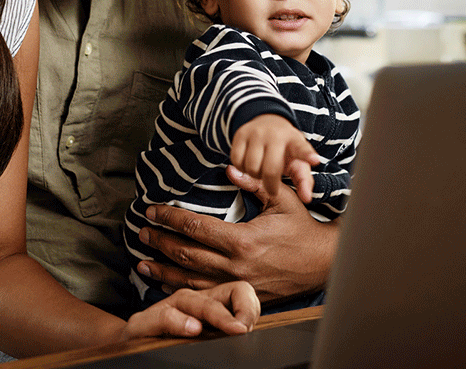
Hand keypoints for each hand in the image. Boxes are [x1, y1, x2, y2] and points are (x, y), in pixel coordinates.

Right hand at [121, 282, 258, 340]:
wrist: (130, 344)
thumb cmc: (170, 341)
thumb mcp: (204, 336)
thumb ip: (225, 330)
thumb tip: (251, 333)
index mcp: (209, 303)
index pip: (239, 291)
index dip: (249, 307)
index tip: (251, 328)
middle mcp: (190, 301)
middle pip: (221, 294)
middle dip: (240, 308)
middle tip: (245, 328)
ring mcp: (167, 309)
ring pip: (193, 300)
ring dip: (214, 314)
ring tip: (230, 328)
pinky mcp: (143, 322)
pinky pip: (162, 316)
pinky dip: (177, 322)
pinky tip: (191, 329)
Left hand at [136, 166, 335, 303]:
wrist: (323, 263)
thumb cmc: (302, 228)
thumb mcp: (281, 199)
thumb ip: (253, 183)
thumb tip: (228, 168)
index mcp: (243, 240)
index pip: (195, 227)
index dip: (170, 218)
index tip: (152, 211)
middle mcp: (235, 266)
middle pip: (186, 254)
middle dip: (160, 242)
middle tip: (141, 233)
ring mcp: (236, 285)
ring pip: (190, 280)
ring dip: (163, 271)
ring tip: (142, 262)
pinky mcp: (240, 297)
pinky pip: (204, 296)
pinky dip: (181, 290)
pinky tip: (167, 285)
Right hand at [230, 114, 320, 201]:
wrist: (268, 122)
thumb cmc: (286, 149)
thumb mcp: (298, 162)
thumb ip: (304, 181)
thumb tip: (307, 199)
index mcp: (294, 142)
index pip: (302, 149)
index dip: (308, 155)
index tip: (315, 160)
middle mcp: (276, 135)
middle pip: (270, 170)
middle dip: (270, 184)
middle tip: (271, 185)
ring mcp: (257, 133)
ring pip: (250, 167)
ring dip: (254, 175)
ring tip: (260, 171)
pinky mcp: (241, 134)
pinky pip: (236, 161)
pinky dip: (241, 168)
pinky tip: (248, 164)